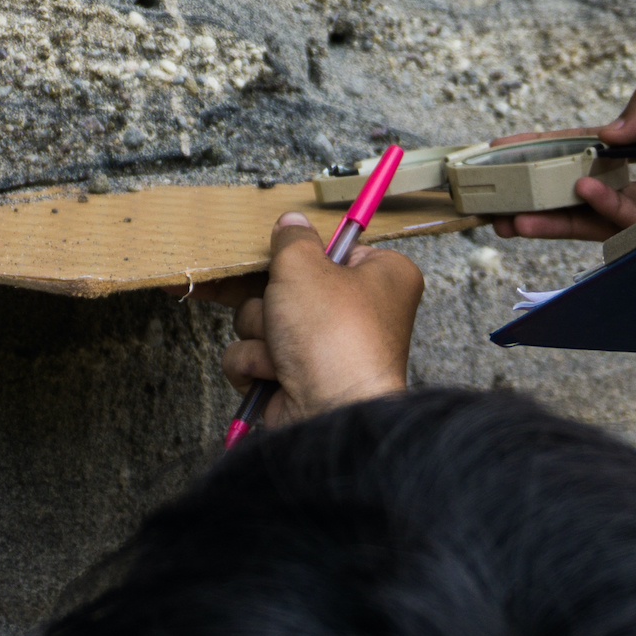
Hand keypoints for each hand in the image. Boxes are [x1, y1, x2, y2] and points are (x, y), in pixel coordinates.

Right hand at [210, 213, 423, 430]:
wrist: (329, 413)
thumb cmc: (332, 335)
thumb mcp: (305, 266)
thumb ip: (291, 238)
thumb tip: (291, 222)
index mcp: (381, 276)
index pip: (333, 249)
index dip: (305, 255)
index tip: (288, 257)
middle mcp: (359, 312)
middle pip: (290, 285)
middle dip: (271, 300)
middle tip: (280, 309)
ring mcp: (325, 348)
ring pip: (264, 320)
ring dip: (260, 333)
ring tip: (281, 349)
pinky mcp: (295, 378)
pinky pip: (255, 356)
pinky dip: (254, 364)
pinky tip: (272, 374)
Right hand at [491, 63, 635, 241]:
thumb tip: (608, 131)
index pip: (596, 143)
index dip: (552, 147)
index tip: (507, 150)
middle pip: (588, 186)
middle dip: (540, 194)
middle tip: (491, 201)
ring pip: (602, 216)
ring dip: (558, 215)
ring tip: (516, 216)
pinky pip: (635, 227)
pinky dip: (604, 211)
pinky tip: (584, 192)